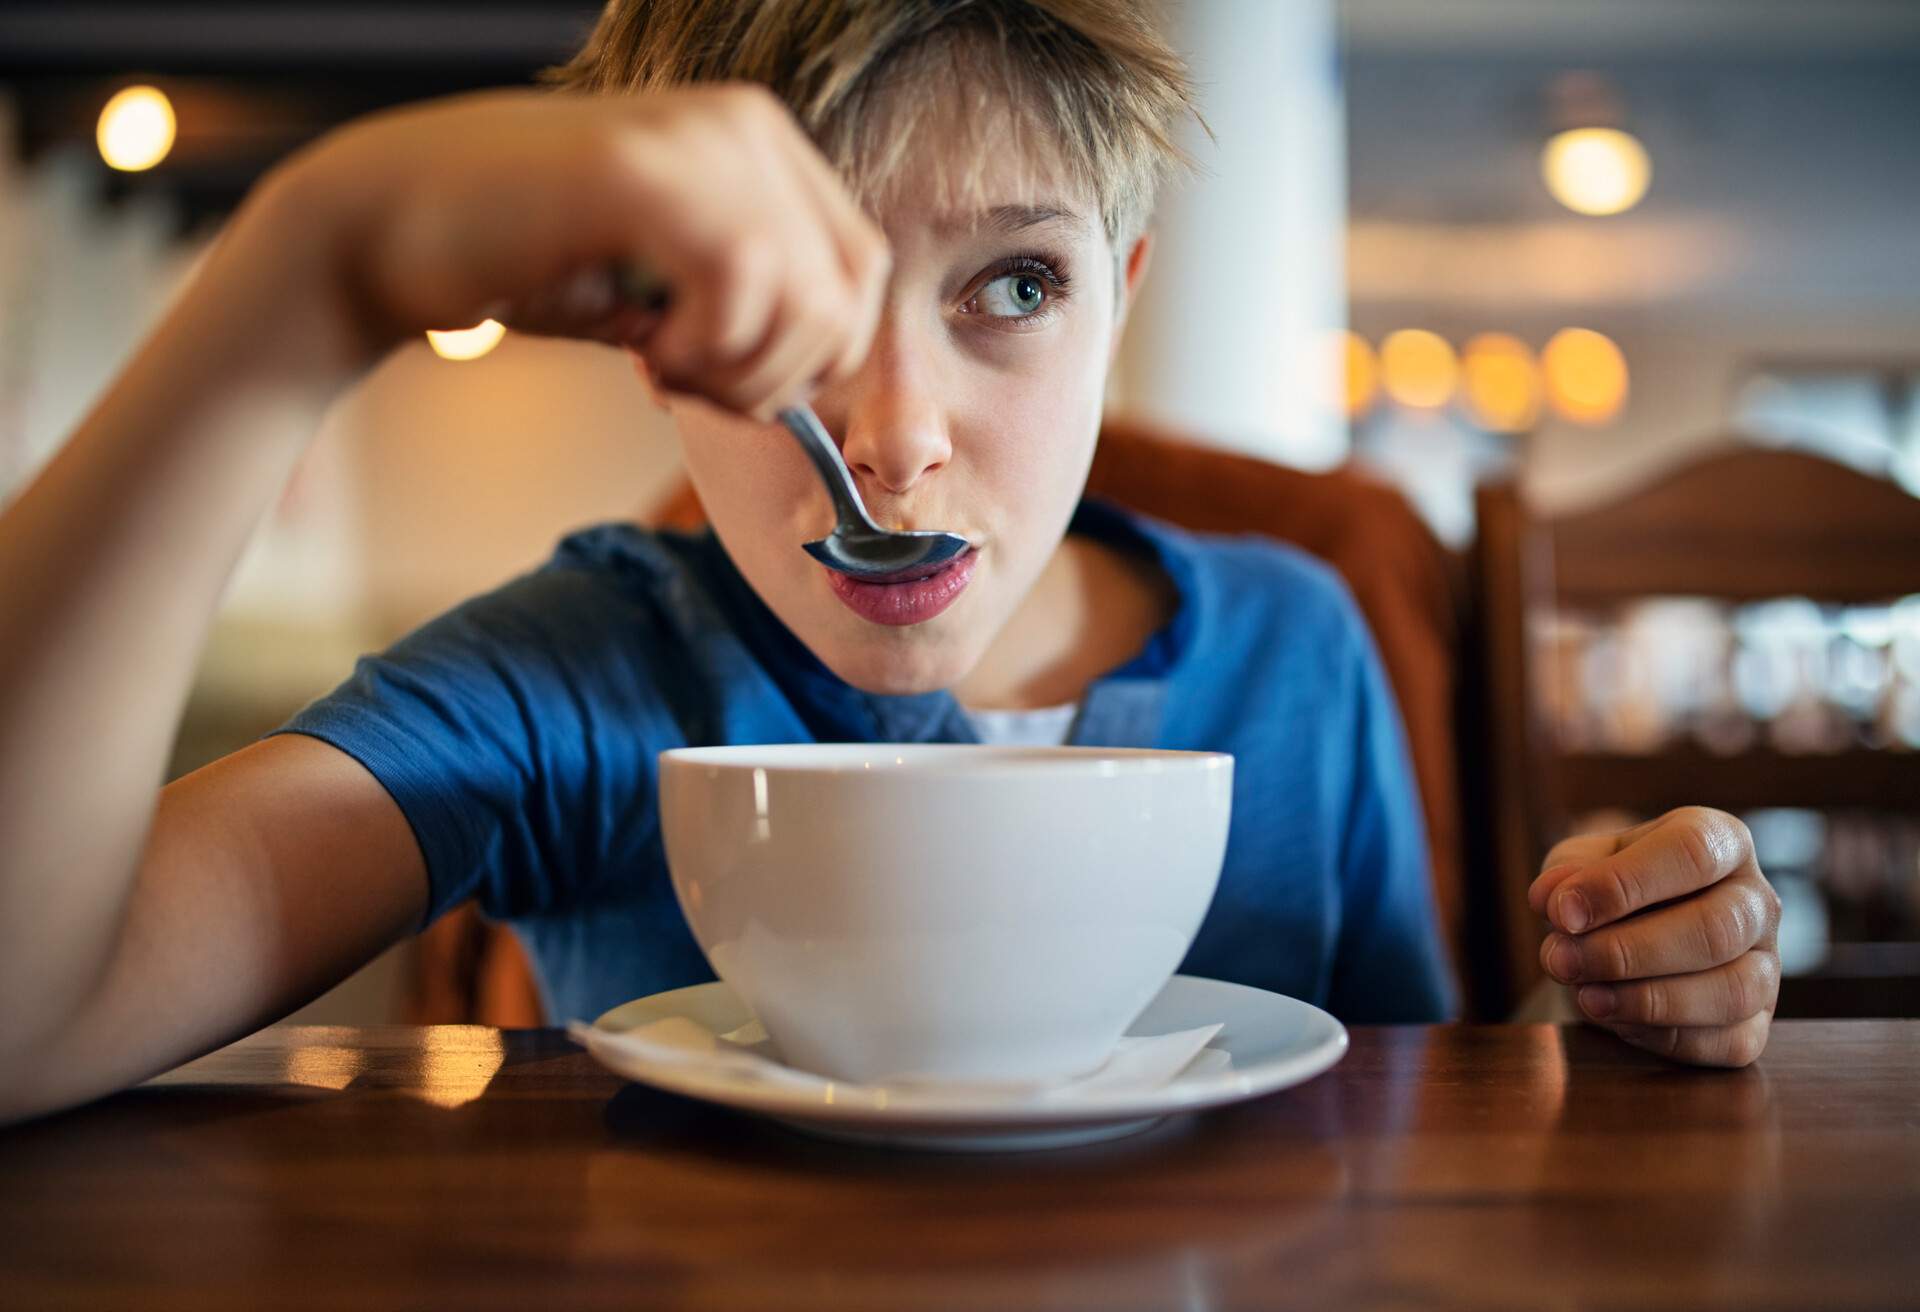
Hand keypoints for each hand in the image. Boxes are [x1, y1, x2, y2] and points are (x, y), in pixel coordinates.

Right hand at [257, 84, 888, 417]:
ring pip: (807, 302)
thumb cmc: (528, 264)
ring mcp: (698, 140)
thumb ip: (754, 313)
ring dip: (737, 371)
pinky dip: (702, 350)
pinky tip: (643, 347)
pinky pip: (742, 287)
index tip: (726, 381)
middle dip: (779, 376)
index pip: (863, 272)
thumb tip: (824, 389)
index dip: (815, 357)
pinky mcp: (644, 172)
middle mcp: (744, 125)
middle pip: (846, 297)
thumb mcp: (670, 289)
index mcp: (760, 144)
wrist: (389, 230)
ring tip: (660, 367)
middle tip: (689, 385)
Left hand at [1528, 806, 1781, 1066]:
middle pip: (1717, 927)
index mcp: (1722, 841)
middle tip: (1562, 960)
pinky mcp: (1756, 1023)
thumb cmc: (1609, 889)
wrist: (1626, 933)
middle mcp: (1757, 900)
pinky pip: (1727, 1042)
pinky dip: (1663, 1036)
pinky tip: (1617, 1019)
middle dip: (1627, 952)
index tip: (1563, 912)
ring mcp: (1767, 966)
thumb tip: (1556, 900)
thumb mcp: (1579, 865)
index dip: (1624, 884)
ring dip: (1646, 1000)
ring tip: (1585, 996)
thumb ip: (1566, 874)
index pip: (1692, 852)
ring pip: (1731, 991)